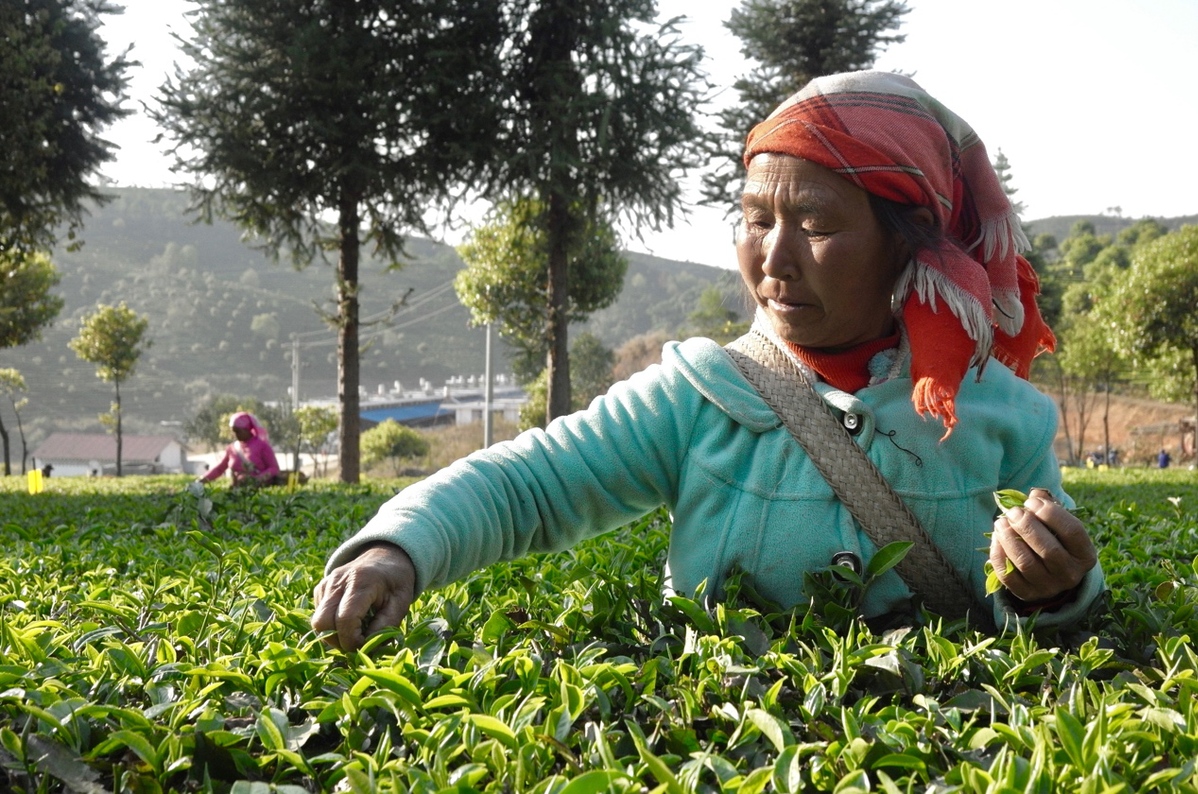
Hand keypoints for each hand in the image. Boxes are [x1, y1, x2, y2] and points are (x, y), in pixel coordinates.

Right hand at [311, 542, 416, 651]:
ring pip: (317, 621)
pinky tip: (350, 620)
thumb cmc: (396, 582)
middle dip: (338, 641)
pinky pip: (319, 614)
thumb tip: (368, 649)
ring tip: (356, 632)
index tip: (366, 646)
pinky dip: (331, 624)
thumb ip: (386, 627)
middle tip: (358, 644)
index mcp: (362, 581)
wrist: (386, 556)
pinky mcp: (321, 587)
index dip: (352, 641)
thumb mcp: (401, 603)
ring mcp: (327, 582)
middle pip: (322, 622)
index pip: (345, 619)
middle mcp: (339, 580)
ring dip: (334, 634)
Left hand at [990, 487, 1096, 603]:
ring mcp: (1048, 587)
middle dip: (1026, 525)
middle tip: (1013, 512)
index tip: (1031, 501)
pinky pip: (1008, 575)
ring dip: (1009, 538)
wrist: (1049, 574)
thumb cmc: (1055, 540)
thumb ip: (1050, 506)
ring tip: (1000, 522)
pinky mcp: (1027, 593)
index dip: (1050, 513)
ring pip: (1025, 562)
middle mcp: (1070, 574)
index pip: (1072, 531)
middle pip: (1048, 549)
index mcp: (1085, 555)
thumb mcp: (1059, 525)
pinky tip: (996, 538)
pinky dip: (998, 554)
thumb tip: (1035, 493)